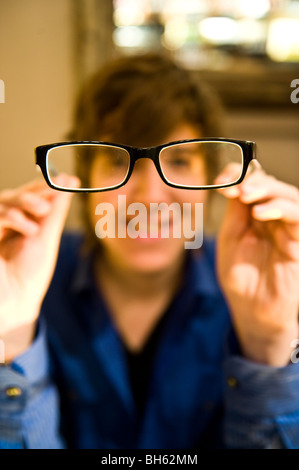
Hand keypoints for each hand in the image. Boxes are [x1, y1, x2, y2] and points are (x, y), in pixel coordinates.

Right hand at [0, 175, 77, 360]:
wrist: (15, 301)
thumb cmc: (30, 273)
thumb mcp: (47, 237)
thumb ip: (55, 209)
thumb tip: (71, 181)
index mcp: (20, 223)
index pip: (28, 196)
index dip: (43, 186)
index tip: (65, 180)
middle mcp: (4, 223)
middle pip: (13, 194)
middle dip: (34, 191)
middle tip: (52, 192)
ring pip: (2, 200)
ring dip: (24, 201)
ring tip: (43, 211)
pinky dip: (13, 217)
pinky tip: (30, 228)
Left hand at [216, 165, 298, 365]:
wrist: (251, 310)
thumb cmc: (241, 277)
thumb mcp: (230, 240)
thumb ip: (235, 214)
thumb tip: (233, 182)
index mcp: (256, 216)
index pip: (254, 185)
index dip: (240, 176)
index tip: (220, 180)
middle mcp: (274, 220)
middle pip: (273, 187)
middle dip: (255, 181)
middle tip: (236, 186)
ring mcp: (288, 231)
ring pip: (290, 198)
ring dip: (268, 191)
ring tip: (247, 195)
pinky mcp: (298, 245)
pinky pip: (297, 221)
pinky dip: (281, 210)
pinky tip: (261, 213)